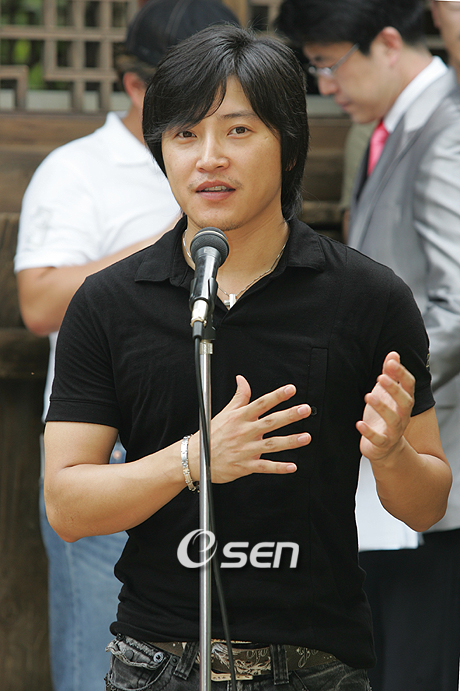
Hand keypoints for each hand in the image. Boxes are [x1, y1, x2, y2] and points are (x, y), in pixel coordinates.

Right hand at [188, 375, 311, 483]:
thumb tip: (242, 379)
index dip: (276, 396)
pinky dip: (279, 468)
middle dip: (289, 415)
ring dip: (290, 441)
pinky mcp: (245, 465)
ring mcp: (246, 449)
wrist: (196, 458)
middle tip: (304, 409)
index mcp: (240, 418)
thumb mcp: (224, 412)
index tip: (291, 389)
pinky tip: (292, 466)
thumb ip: (239, 397)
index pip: (261, 403)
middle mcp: (244, 432)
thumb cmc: (211, 434)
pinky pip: (265, 467)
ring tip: (306, 437)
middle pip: (270, 422)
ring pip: (271, 444)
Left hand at [357, 351, 414, 464]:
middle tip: (381, 377)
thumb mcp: (386, 393)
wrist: (385, 448)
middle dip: (395, 389)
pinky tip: (359, 424)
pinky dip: (369, 432)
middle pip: (405, 402)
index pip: (409, 385)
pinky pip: (378, 439)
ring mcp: (394, 431)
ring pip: (394, 420)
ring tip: (368, 396)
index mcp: (404, 401)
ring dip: (382, 408)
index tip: (391, 362)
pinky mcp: (383, 443)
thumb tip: (393, 354)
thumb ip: (390, 374)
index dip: (402, 374)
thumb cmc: (385, 415)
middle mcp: (403, 416)